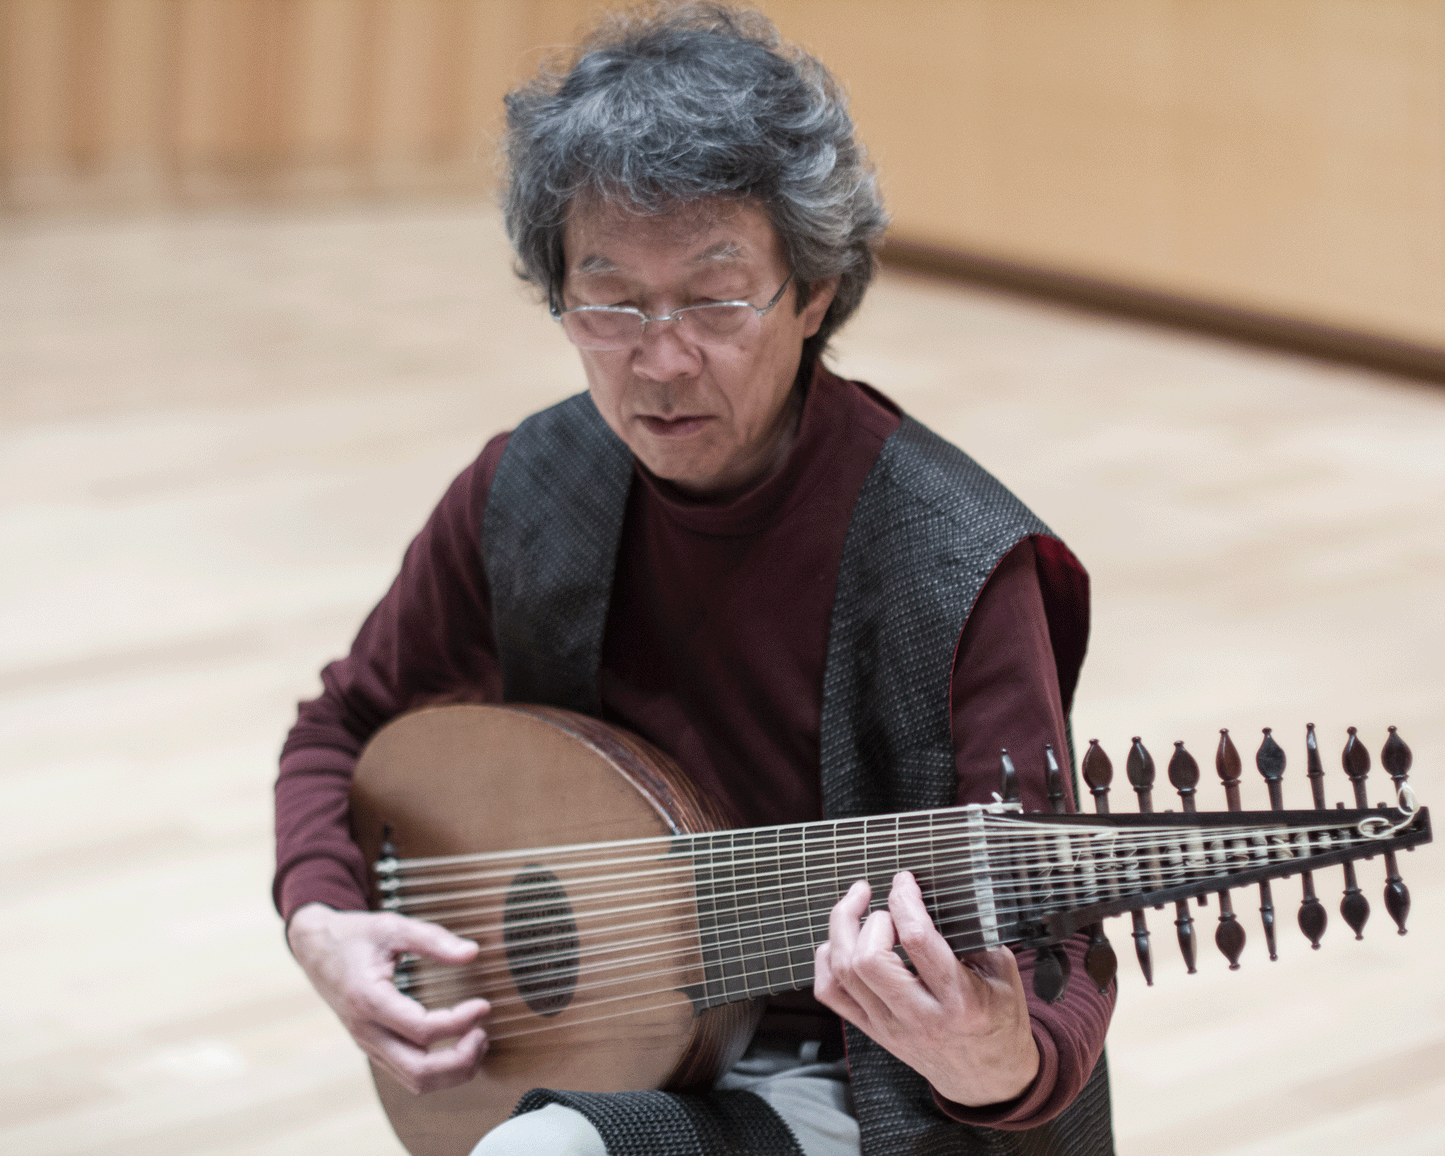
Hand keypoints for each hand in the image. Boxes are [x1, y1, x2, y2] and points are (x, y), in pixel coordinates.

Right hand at [286, 903, 489, 1094]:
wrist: (315, 948)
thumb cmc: (354, 936)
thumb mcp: (392, 926)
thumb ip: (433, 939)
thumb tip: (472, 953)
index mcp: (369, 1000)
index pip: (422, 1030)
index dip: (460, 1021)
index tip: (483, 1004)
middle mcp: (366, 1031)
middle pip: (418, 1071)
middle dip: (459, 1060)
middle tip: (483, 1032)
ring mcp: (368, 1044)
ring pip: (414, 1080)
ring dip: (453, 1070)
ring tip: (477, 1039)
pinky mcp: (374, 1046)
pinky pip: (408, 1073)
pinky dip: (438, 1069)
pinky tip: (458, 1044)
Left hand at [813, 871, 1038, 1106]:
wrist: (987, 1081)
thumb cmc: (999, 1021)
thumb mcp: (1003, 976)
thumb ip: (977, 934)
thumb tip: (943, 893)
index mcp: (959, 999)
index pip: (917, 941)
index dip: (904, 900)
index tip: (904, 880)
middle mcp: (918, 1016)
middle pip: (868, 960)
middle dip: (867, 916)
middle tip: (881, 898)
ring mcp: (889, 1026)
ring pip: (843, 973)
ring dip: (842, 930)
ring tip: (857, 905)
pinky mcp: (873, 1031)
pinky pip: (831, 994)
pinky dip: (826, 960)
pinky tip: (840, 940)